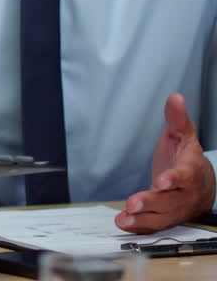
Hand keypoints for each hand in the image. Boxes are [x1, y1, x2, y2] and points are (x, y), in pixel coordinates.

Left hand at [116, 93, 215, 232]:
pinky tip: (123, 223)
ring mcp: (177, 207)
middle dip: (152, 202)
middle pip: (171, 200)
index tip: (162, 181)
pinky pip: (155, 225)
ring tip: (124, 218)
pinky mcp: (166, 217)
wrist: (201, 184)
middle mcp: (185, 192)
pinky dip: (140, 226)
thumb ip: (177, 119)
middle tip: (133, 203)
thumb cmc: (187, 158)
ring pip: (162, 217)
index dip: (174, 179)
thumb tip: (175, 97)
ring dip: (143, 219)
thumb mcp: (183, 135)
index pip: (185, 175)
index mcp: (190, 170)